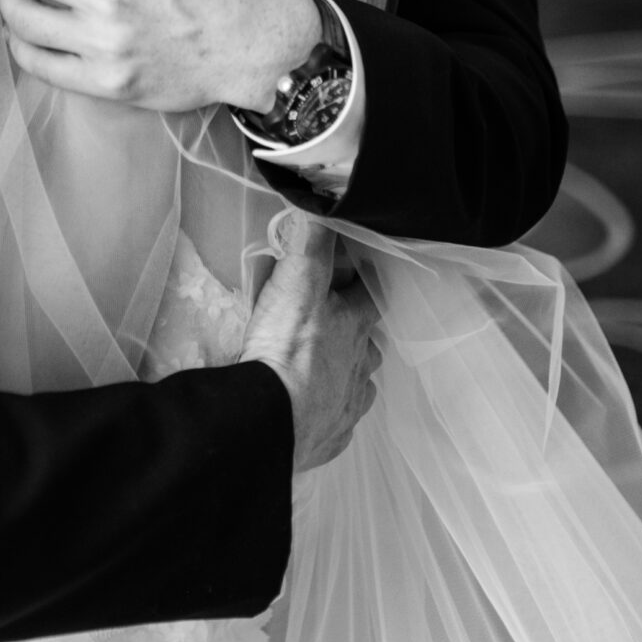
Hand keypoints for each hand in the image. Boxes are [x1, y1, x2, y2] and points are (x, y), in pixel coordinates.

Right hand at [239, 212, 379, 471]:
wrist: (272, 418)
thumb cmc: (288, 345)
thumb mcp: (297, 280)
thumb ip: (310, 240)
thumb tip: (323, 205)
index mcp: (355, 325)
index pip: (369, 296)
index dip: (361, 283)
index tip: (350, 275)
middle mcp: (360, 365)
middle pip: (367, 344)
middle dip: (354, 334)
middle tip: (328, 324)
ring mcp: (349, 404)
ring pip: (358, 383)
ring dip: (346, 373)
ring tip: (322, 368)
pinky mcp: (331, 436)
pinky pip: (338, 420)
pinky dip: (329, 412)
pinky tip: (313, 409)